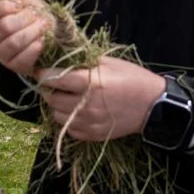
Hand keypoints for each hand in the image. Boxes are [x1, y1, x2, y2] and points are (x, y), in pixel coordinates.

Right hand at [0, 0, 55, 78]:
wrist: (52, 32)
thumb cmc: (34, 14)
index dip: (4, 6)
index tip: (19, 4)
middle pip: (4, 27)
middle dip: (25, 19)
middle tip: (37, 15)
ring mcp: (1, 54)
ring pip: (13, 43)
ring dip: (32, 32)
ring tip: (43, 26)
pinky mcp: (14, 66)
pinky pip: (22, 58)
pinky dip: (35, 47)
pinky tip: (42, 41)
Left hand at [35, 56, 166, 142]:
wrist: (153, 105)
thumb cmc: (132, 78)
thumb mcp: (109, 62)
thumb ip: (84, 61)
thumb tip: (62, 59)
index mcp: (90, 82)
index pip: (54, 79)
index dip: (43, 74)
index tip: (40, 71)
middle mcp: (86, 104)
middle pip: (51, 98)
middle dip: (49, 89)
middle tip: (54, 84)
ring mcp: (89, 122)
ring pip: (57, 115)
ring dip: (57, 105)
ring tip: (67, 98)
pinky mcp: (93, 135)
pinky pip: (69, 129)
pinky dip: (68, 120)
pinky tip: (76, 111)